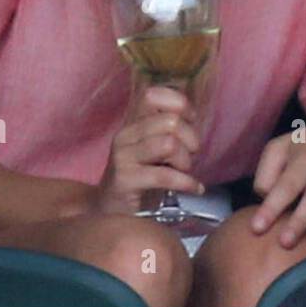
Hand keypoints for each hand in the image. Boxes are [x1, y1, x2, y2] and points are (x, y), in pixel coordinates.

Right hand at [94, 85, 204, 215]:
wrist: (110, 211)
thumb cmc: (142, 177)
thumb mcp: (156, 148)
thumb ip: (170, 129)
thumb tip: (193, 116)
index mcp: (133, 122)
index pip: (153, 95)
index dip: (179, 104)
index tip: (190, 121)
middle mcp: (125, 135)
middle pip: (171, 121)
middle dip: (191, 139)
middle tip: (190, 155)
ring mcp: (122, 156)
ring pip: (168, 144)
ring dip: (185, 161)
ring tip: (185, 171)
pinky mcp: (124, 179)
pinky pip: (164, 174)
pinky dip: (186, 182)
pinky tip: (195, 188)